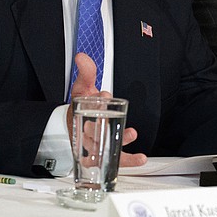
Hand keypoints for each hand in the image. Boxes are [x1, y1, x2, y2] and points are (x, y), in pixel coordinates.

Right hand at [67, 53, 145, 167]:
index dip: (94, 102)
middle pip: (93, 134)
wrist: (75, 122)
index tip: (103, 95)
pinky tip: (141, 158)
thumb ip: (86, 73)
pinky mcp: (106, 153)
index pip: (84, 110)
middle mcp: (87, 133)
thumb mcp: (82, 88)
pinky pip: (116, 160)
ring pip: (104, 149)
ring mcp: (96, 145)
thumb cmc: (81, 107)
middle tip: (114, 119)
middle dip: (103, 126)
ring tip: (131, 134)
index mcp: (79, 116)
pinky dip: (129, 160)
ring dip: (118, 143)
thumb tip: (82, 57)